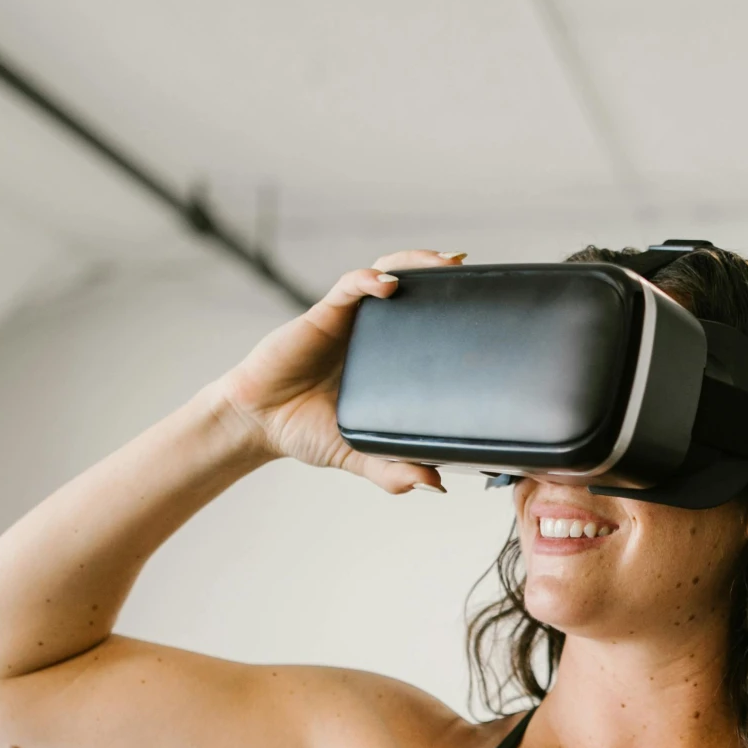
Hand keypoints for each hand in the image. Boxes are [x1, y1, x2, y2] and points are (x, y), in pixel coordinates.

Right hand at [213, 249, 464, 492]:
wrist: (258, 422)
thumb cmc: (306, 430)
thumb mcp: (359, 454)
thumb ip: (393, 470)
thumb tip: (434, 485)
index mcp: (388, 356)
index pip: (427, 320)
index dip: (455, 306)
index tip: (489, 303)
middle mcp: (372, 331)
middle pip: (414, 285)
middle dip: (443, 272)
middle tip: (471, 270)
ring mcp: (349, 320)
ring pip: (386, 273)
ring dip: (415, 263)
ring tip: (443, 263)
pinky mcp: (323, 315)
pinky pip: (349, 287)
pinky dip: (369, 280)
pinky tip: (388, 285)